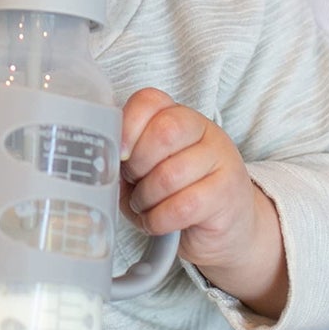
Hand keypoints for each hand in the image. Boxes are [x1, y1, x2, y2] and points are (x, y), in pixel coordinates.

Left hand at [120, 87, 288, 317]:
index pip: (150, 101)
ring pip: (170, 174)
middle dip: (137, 166)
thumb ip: (127, 162)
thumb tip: (101, 163)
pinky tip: (161, 223)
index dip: (128, 125)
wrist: (226, 229)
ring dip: (147, 200)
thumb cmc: (177, 197)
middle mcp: (204, 130)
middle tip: (135, 185)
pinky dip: (160, 221)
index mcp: (179, 116)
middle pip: (163, 132)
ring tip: (147, 207)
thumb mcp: (147, 174)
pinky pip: (182, 206)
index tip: (119, 155)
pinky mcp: (227, 192)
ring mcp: (221, 159)